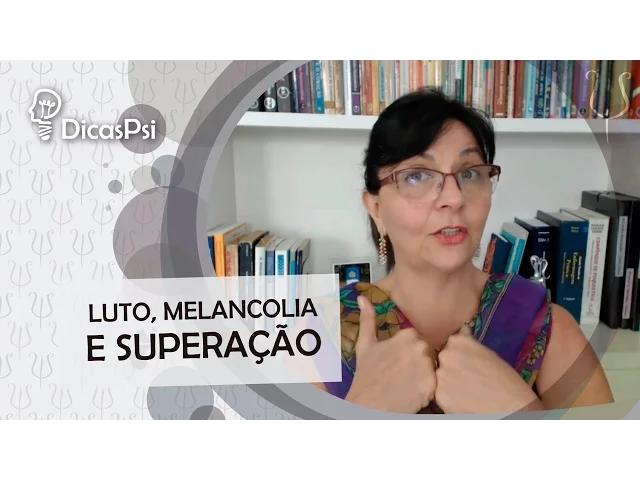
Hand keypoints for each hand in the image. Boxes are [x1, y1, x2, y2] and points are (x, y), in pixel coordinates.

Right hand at [345, 295, 437, 413]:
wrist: (367, 403)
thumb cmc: (366, 374)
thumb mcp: (365, 344)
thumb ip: (367, 319)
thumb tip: (363, 298)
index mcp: (408, 335)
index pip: (418, 339)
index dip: (409, 351)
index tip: (399, 360)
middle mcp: (421, 348)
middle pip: (428, 353)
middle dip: (419, 362)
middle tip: (402, 373)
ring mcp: (428, 367)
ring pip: (433, 369)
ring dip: (424, 376)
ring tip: (407, 383)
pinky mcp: (432, 386)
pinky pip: (435, 385)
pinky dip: (425, 390)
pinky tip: (411, 392)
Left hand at [435, 326, 542, 413]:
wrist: (511, 409)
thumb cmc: (507, 382)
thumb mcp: (489, 355)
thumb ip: (470, 344)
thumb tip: (462, 331)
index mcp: (459, 341)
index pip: (451, 343)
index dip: (459, 354)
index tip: (467, 362)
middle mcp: (447, 355)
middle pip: (443, 359)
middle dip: (452, 367)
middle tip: (468, 378)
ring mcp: (441, 375)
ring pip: (441, 377)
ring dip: (449, 382)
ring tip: (468, 390)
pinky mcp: (440, 395)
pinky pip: (441, 393)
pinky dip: (450, 397)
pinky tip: (465, 400)